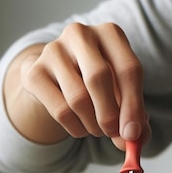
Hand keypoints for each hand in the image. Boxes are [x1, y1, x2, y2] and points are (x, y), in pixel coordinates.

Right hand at [8, 22, 149, 148]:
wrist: (58, 72)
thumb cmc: (100, 80)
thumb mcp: (121, 89)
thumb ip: (134, 113)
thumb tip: (137, 139)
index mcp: (110, 33)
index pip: (129, 69)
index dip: (133, 104)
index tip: (134, 133)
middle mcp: (81, 34)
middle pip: (99, 77)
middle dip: (110, 114)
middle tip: (115, 135)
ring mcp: (53, 50)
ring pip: (78, 97)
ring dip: (93, 124)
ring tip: (100, 130)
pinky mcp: (34, 71)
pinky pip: (59, 109)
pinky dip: (75, 126)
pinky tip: (82, 128)